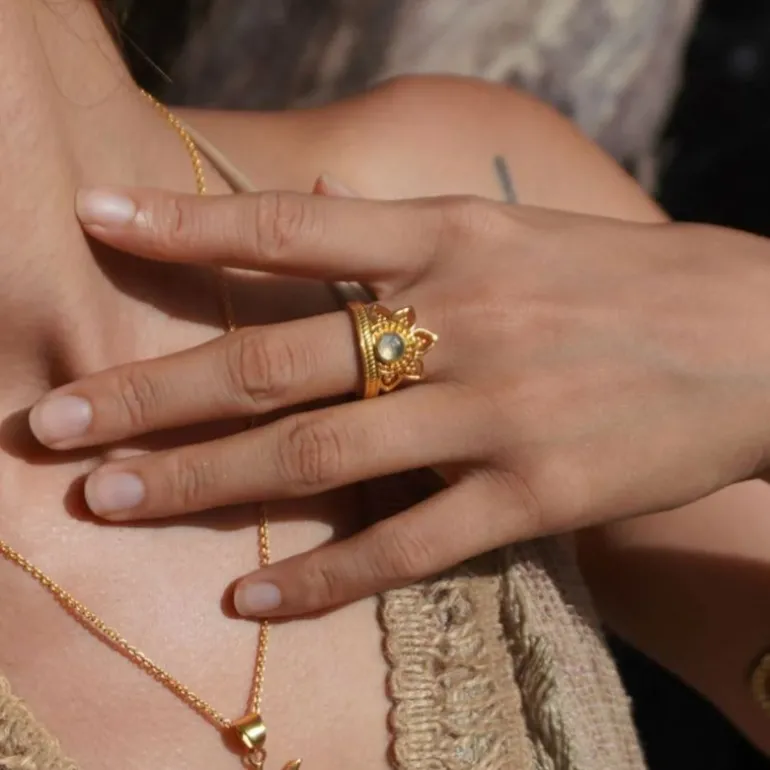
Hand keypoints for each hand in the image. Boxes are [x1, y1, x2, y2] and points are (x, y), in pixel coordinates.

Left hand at [28, 184, 769, 616]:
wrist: (754, 340)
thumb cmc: (625, 283)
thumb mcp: (513, 234)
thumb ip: (412, 252)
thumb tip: (316, 244)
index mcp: (454, 240)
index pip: (292, 229)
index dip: (187, 223)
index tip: (97, 217)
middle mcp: (460, 322)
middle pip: (273, 361)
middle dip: (153, 394)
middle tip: (56, 425)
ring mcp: (495, 412)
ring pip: (316, 456)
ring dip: (202, 484)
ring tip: (109, 505)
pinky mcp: (535, 496)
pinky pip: (406, 543)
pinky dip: (323, 578)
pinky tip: (251, 601)